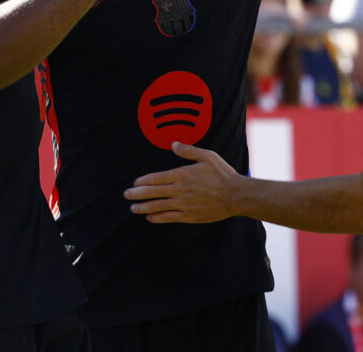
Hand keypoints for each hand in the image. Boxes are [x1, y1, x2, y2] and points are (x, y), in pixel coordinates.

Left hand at [124, 142, 238, 223]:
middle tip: (126, 195)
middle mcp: (180, 190)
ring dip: (143, 207)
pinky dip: (157, 218)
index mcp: (182, 174)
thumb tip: (173, 144)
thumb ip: (189, 151)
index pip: (156, 178)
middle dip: (137, 194)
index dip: (143, 181)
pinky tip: (149, 217)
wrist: (235, 195)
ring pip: (157, 206)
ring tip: (133, 208)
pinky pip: (169, 217)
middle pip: (152, 192)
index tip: (135, 183)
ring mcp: (183, 204)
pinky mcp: (189, 215)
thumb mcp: (207, 156)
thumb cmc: (222, 174)